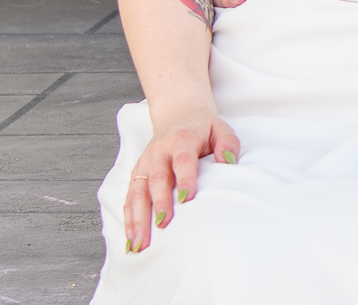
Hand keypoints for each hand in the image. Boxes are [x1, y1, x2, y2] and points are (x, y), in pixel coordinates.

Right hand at [123, 109, 239, 252]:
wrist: (178, 115)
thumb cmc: (203, 129)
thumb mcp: (220, 129)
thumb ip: (227, 144)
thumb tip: (227, 162)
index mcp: (182, 139)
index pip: (182, 159)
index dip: (184, 178)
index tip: (187, 199)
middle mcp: (159, 151)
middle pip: (157, 178)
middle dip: (159, 202)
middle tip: (163, 225)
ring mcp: (145, 163)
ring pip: (138, 191)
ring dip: (138, 217)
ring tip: (140, 243)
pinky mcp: (137, 173)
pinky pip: (130, 197)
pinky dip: (129, 218)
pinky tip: (131, 238)